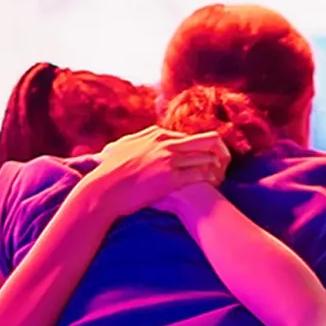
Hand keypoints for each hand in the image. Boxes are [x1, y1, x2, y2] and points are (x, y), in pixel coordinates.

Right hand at [89, 126, 228, 216]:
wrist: (104, 190)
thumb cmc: (110, 172)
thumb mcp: (123, 146)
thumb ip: (137, 139)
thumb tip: (140, 138)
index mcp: (157, 134)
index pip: (189, 136)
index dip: (198, 149)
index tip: (203, 160)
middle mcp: (166, 144)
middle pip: (206, 140)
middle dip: (218, 151)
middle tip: (222, 166)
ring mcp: (170, 160)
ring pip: (207, 157)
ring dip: (216, 167)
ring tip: (219, 178)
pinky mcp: (172, 179)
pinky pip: (201, 175)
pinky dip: (210, 180)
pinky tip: (213, 186)